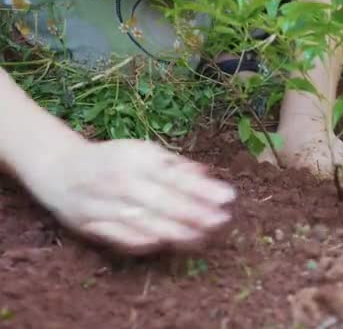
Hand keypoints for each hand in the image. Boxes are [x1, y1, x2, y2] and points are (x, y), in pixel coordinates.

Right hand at [20, 139, 234, 254]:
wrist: (61, 170)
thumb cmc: (112, 160)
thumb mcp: (142, 151)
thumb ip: (175, 165)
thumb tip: (208, 175)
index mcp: (134, 158)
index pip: (175, 176)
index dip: (203, 189)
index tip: (228, 197)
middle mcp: (120, 181)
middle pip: (164, 202)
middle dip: (196, 213)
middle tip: (222, 220)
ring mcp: (104, 205)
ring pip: (146, 223)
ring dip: (178, 232)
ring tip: (204, 237)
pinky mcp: (92, 226)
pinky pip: (123, 238)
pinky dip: (147, 242)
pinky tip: (169, 244)